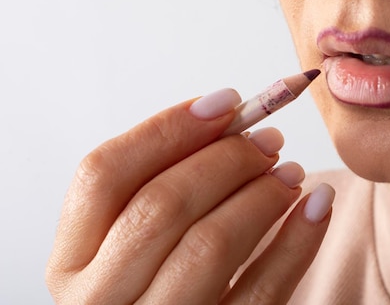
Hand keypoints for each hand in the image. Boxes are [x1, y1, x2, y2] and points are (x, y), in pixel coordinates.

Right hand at [46, 89, 333, 303]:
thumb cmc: (158, 282)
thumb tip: (226, 119)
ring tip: (290, 172)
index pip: (103, 174)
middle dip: (225, 159)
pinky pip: (263, 290)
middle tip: (267, 141)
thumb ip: (159, 186)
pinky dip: (298, 239)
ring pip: (209, 243)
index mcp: (72, 262)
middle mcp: (101, 298)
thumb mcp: (133, 241)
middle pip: (161, 203)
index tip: (225, 103)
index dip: (167, 129)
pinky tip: (317, 204)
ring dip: (261, 193)